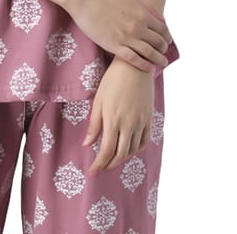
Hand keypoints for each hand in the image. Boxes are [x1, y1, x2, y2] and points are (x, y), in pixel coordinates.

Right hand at [65, 0, 171, 71]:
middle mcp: (137, 26)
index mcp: (142, 13)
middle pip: (159, 42)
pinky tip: (149, 68)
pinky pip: (134, 59)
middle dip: (163, 49)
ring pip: (149, 53)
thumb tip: (161, 18)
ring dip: (158, 59)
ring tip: (162, 63)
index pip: (163, 29)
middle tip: (163, 53)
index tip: (167, 41)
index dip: (167, 37)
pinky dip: (144, 65)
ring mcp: (126, 37)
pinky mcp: (114, 46)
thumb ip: (146, 8)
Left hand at [82, 59, 153, 173]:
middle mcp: (129, 124)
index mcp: (113, 119)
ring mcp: (141, 122)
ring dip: (122, 158)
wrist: (134, 66)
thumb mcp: (99, 100)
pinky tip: (128, 149)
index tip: (92, 171)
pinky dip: (136, 150)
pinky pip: (144, 141)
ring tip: (112, 159)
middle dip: (109, 164)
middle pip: (120, 155)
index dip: (99, 164)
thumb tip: (87, 144)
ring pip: (132, 150)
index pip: (106, 151)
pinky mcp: (149, 119)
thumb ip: (94, 124)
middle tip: (101, 167)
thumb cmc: (112, 80)